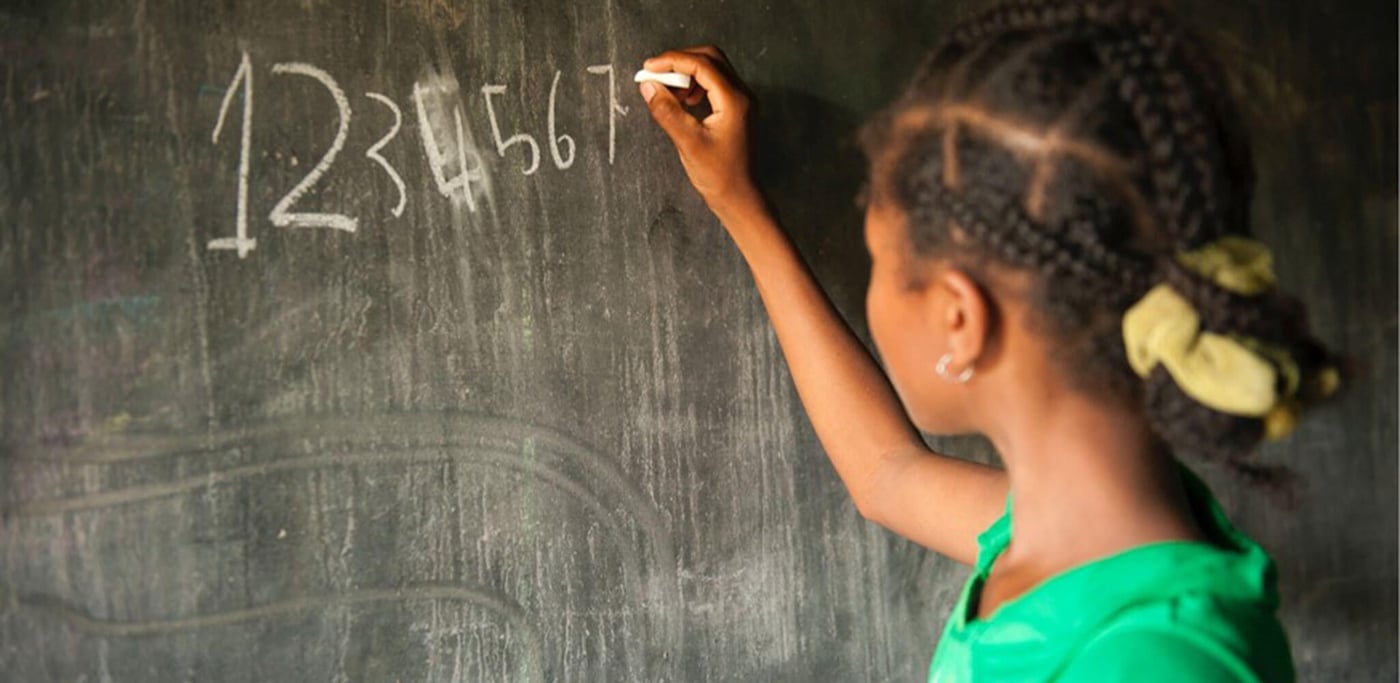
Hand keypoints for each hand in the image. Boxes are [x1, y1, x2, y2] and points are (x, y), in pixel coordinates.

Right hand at [639, 46, 759, 215]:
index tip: (650, 67)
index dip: (673, 61)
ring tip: (668, 92)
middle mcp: (742, 95)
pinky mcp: (736, 109)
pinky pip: (715, 84)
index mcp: (734, 101)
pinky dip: (696, 85)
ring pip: (713, 69)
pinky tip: (683, 101)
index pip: (702, 64)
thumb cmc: (719, 176)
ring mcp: (742, 101)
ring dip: (687, 73)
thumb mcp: (688, 143)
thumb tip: (649, 87)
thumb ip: (667, 111)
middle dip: (680, 61)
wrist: (739, 196)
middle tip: (656, 74)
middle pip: (710, 58)